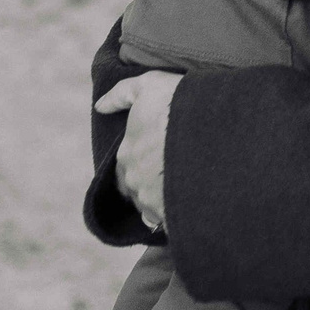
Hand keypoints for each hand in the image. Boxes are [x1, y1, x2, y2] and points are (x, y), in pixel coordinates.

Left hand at [95, 70, 181, 232]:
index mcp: (127, 153)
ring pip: (155, 208)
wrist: (209, 127)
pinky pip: (171, 223)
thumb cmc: (179, 103)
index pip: (127, 168)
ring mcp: (151, 200)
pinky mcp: (171, 215)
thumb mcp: (149, 85)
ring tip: (189, 191)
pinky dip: (178, 219)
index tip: (162, 160)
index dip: (144, 164)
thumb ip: (121, 95)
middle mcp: (134, 180)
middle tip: (176, 176)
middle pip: (140, 190)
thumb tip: (100, 106)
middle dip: (154, 186)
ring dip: (166, 202)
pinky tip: (193, 208)